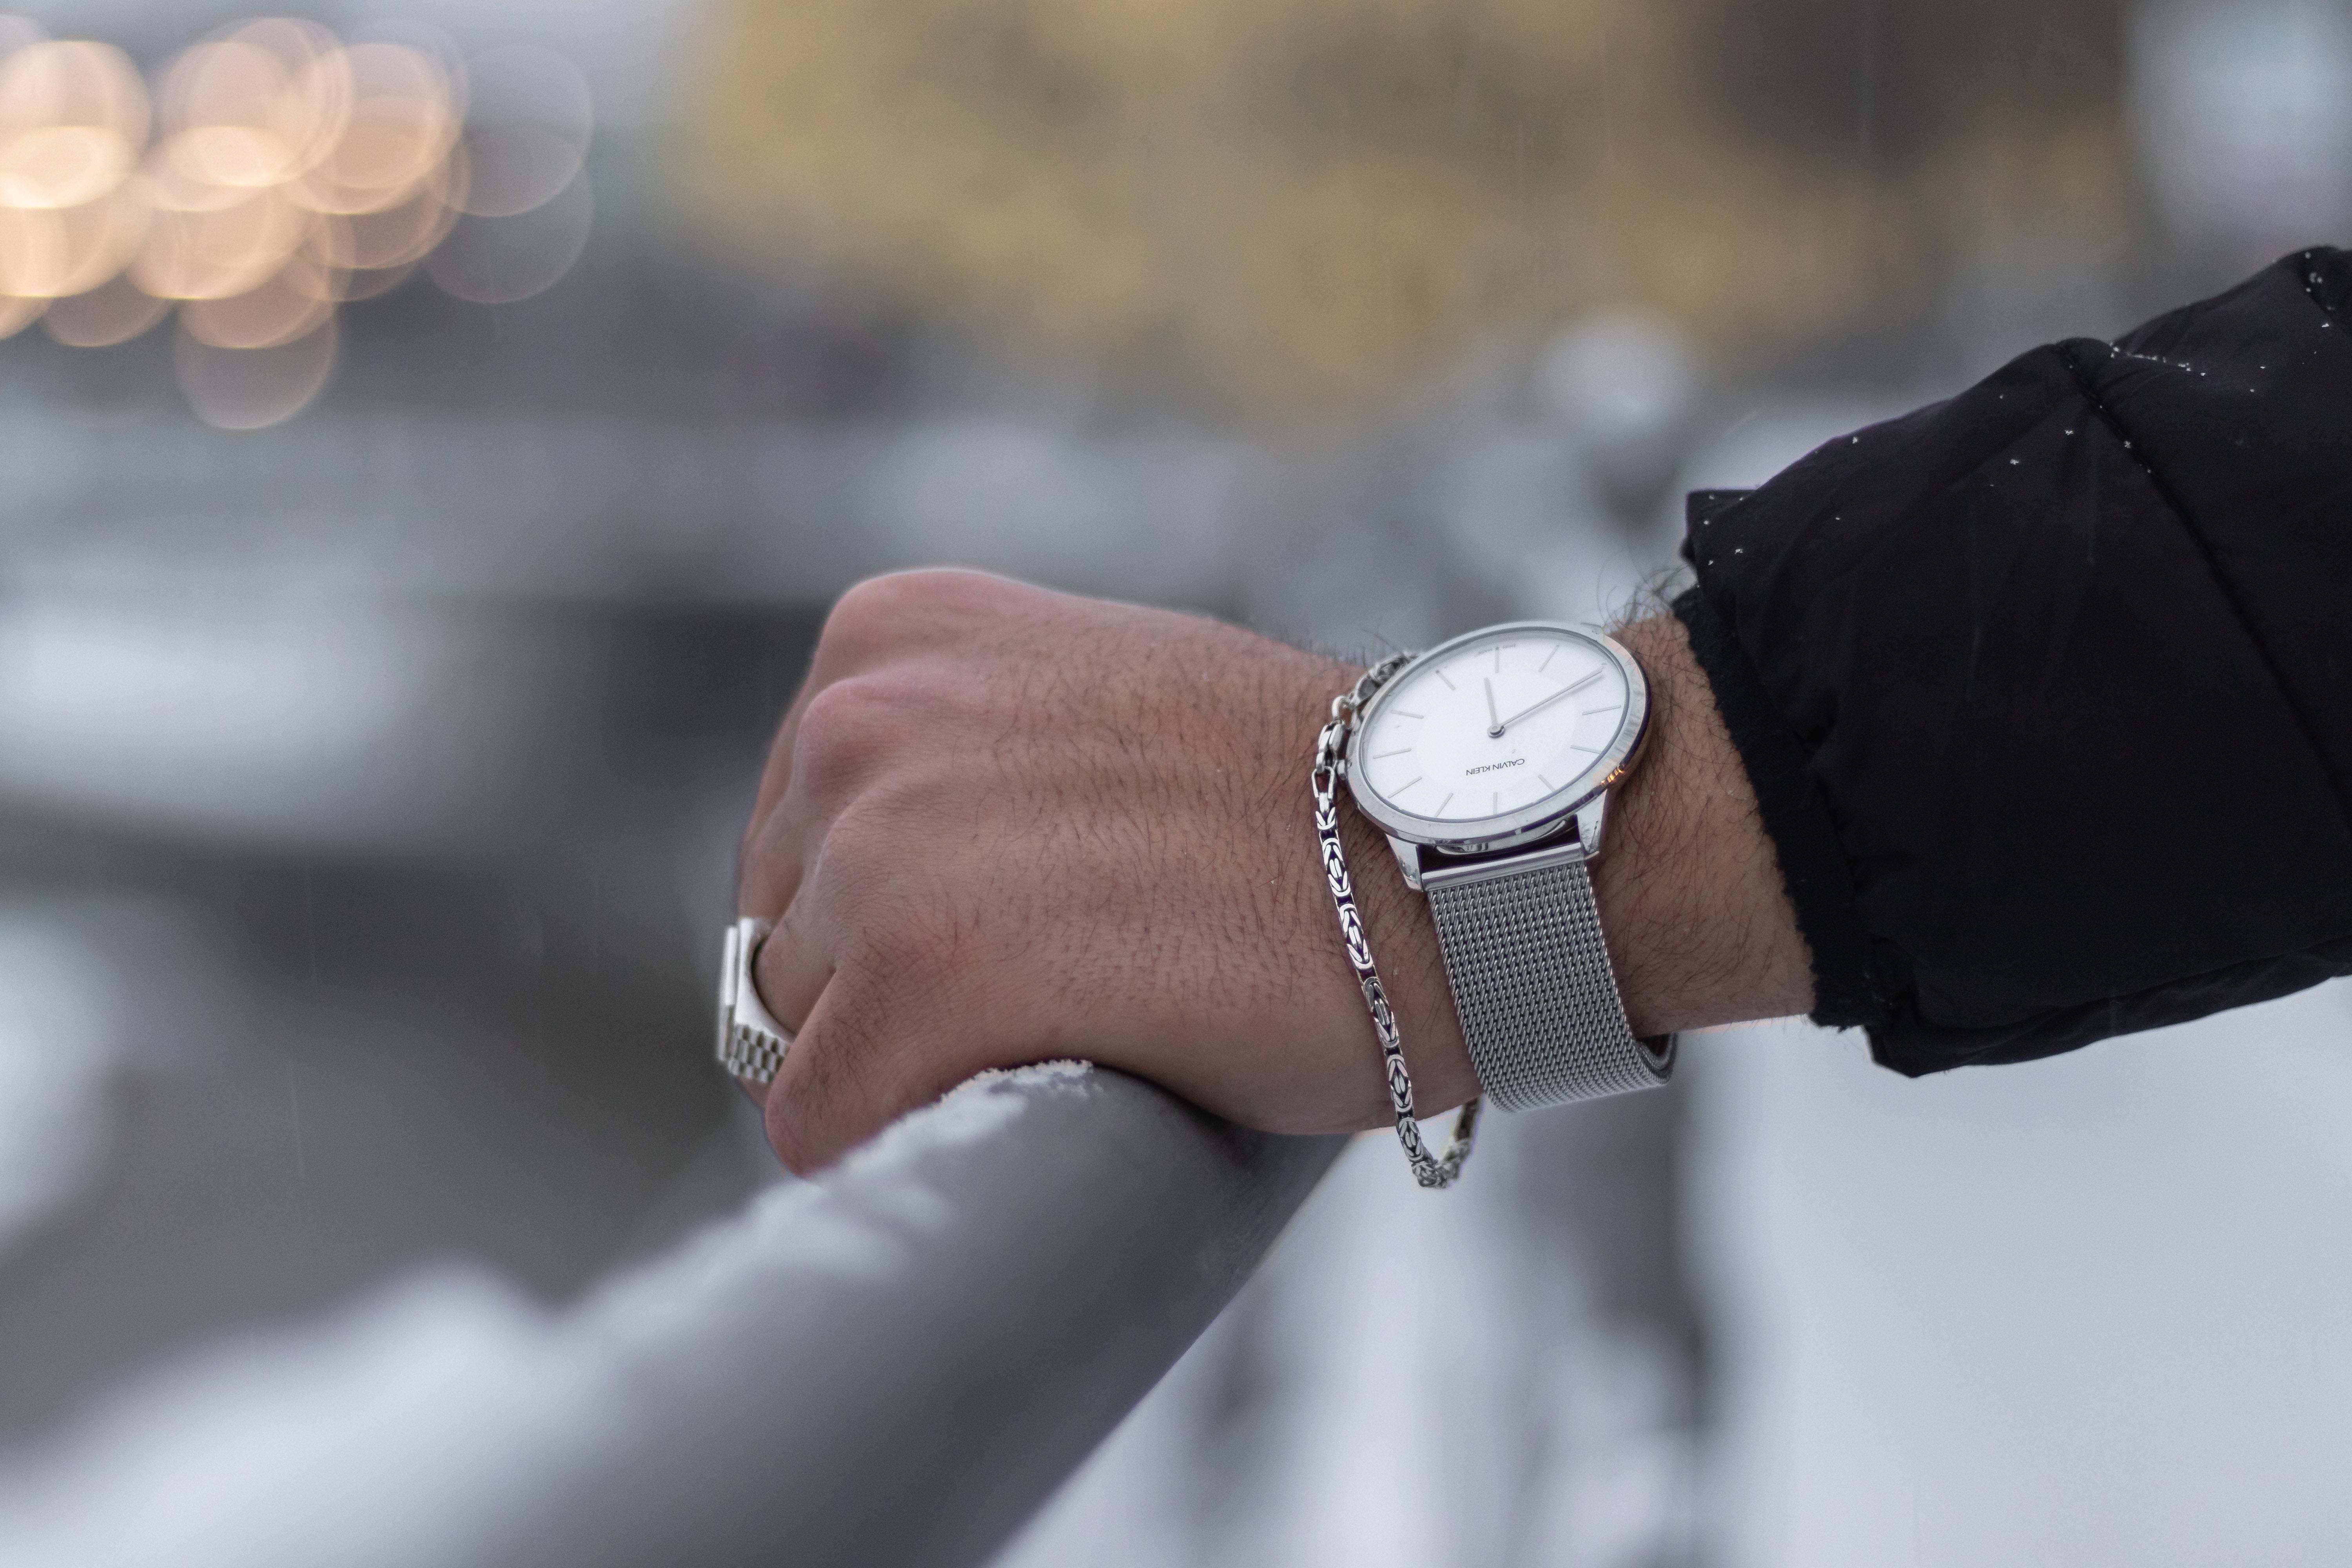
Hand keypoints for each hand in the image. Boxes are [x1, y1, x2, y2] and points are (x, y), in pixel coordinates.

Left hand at [737, 569, 1810, 1173]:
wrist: (1453, 846)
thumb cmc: (1302, 803)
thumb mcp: (1089, 711)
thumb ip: (964, 765)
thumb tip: (876, 890)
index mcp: (888, 635)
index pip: (793, 846)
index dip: (887, 929)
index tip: (1019, 939)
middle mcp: (855, 715)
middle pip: (784, 943)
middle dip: (893, 998)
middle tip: (1067, 989)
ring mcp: (875, 839)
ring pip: (803, 1038)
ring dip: (924, 1066)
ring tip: (1085, 1022)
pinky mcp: (915, 969)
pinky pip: (823, 1123)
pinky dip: (919, 1140)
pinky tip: (1053, 1084)